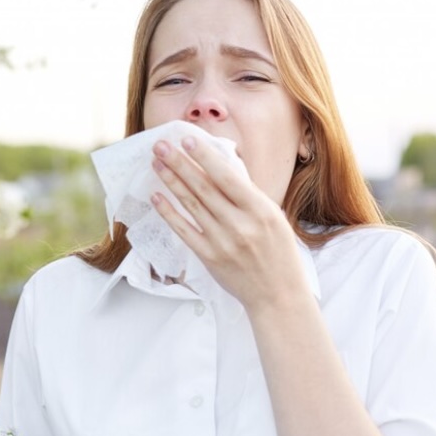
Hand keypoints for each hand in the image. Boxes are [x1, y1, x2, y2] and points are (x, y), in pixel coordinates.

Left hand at [150, 135, 308, 311]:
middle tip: (161, 145)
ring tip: (156, 163)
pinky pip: (184, 230)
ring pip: (191, 205)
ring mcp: (223, 242)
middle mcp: (241, 225)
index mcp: (261, 210)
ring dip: (171, 182)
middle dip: (180, 163)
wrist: (278, 295)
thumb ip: (247, 195)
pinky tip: (157, 197)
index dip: (205, 157)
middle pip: (204, 188)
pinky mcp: (209, 257)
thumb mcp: (273, 217)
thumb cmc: (278, 252)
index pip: (228, 177)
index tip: (187, 139)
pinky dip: (169, 212)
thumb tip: (218, 167)